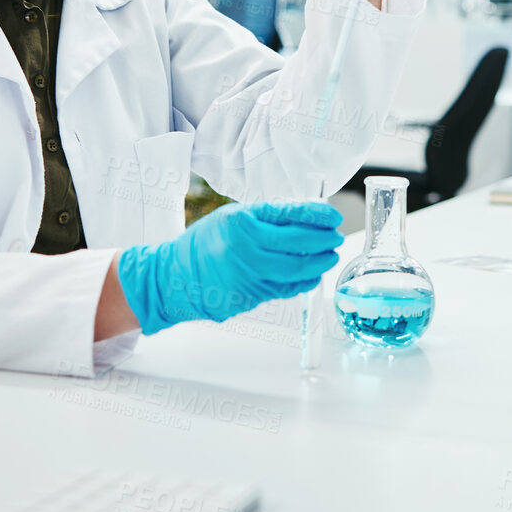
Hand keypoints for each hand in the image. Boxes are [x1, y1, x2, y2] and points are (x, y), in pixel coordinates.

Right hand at [114, 202, 343, 334]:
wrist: (176, 277)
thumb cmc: (204, 243)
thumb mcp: (232, 217)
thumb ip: (266, 218)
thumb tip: (306, 218)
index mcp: (241, 222)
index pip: (290, 215)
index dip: (317, 215)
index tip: (333, 216)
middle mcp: (246, 248)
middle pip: (298, 244)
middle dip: (323, 240)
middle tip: (335, 237)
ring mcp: (249, 275)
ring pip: (296, 270)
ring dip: (319, 263)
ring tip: (329, 256)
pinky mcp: (251, 296)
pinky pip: (286, 288)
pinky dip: (303, 281)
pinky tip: (312, 275)